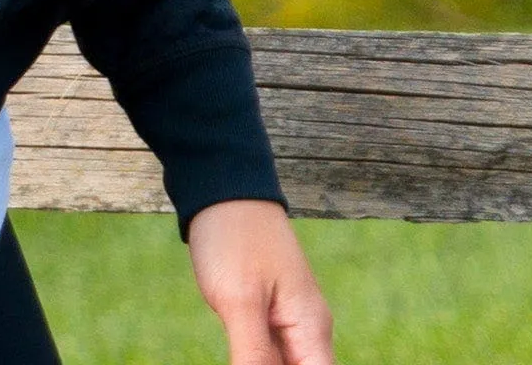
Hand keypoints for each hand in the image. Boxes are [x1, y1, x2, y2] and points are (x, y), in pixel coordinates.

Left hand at [187, 200, 333, 364]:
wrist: (220, 185)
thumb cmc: (234, 235)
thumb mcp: (239, 300)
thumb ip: (254, 355)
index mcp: (311, 328)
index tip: (258, 363)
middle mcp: (306, 328)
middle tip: (242, 351)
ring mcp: (285, 319)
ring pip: (283, 364)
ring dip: (264, 364)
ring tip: (239, 345)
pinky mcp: (264, 311)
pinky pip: (268, 353)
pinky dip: (253, 360)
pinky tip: (237, 354)